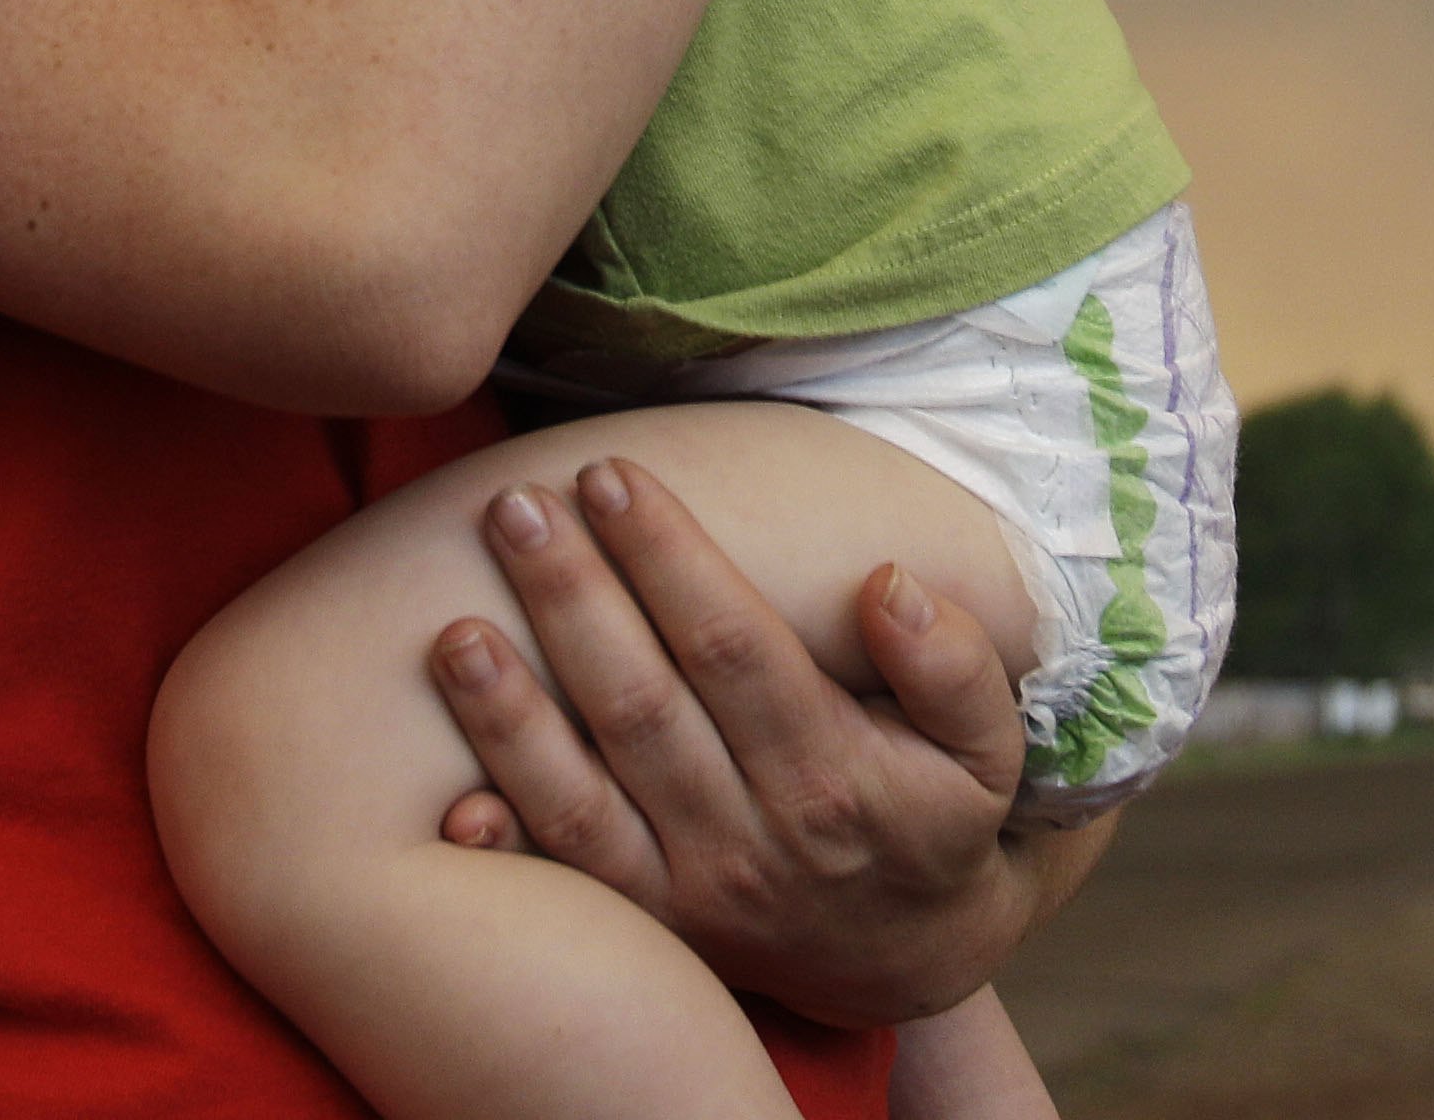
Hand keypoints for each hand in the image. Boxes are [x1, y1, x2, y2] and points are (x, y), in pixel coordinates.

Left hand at [421, 456, 1060, 1027]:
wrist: (908, 959)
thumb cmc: (936, 816)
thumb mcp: (987, 749)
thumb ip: (956, 667)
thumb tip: (889, 584)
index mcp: (834, 776)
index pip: (733, 647)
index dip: (667, 558)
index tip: (610, 475)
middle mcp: (754, 839)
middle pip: (643, 706)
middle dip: (571, 600)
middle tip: (512, 505)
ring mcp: (692, 893)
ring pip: (585, 800)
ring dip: (511, 717)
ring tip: (451, 630)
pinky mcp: (649, 928)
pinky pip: (568, 886)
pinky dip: (507, 848)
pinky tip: (446, 803)